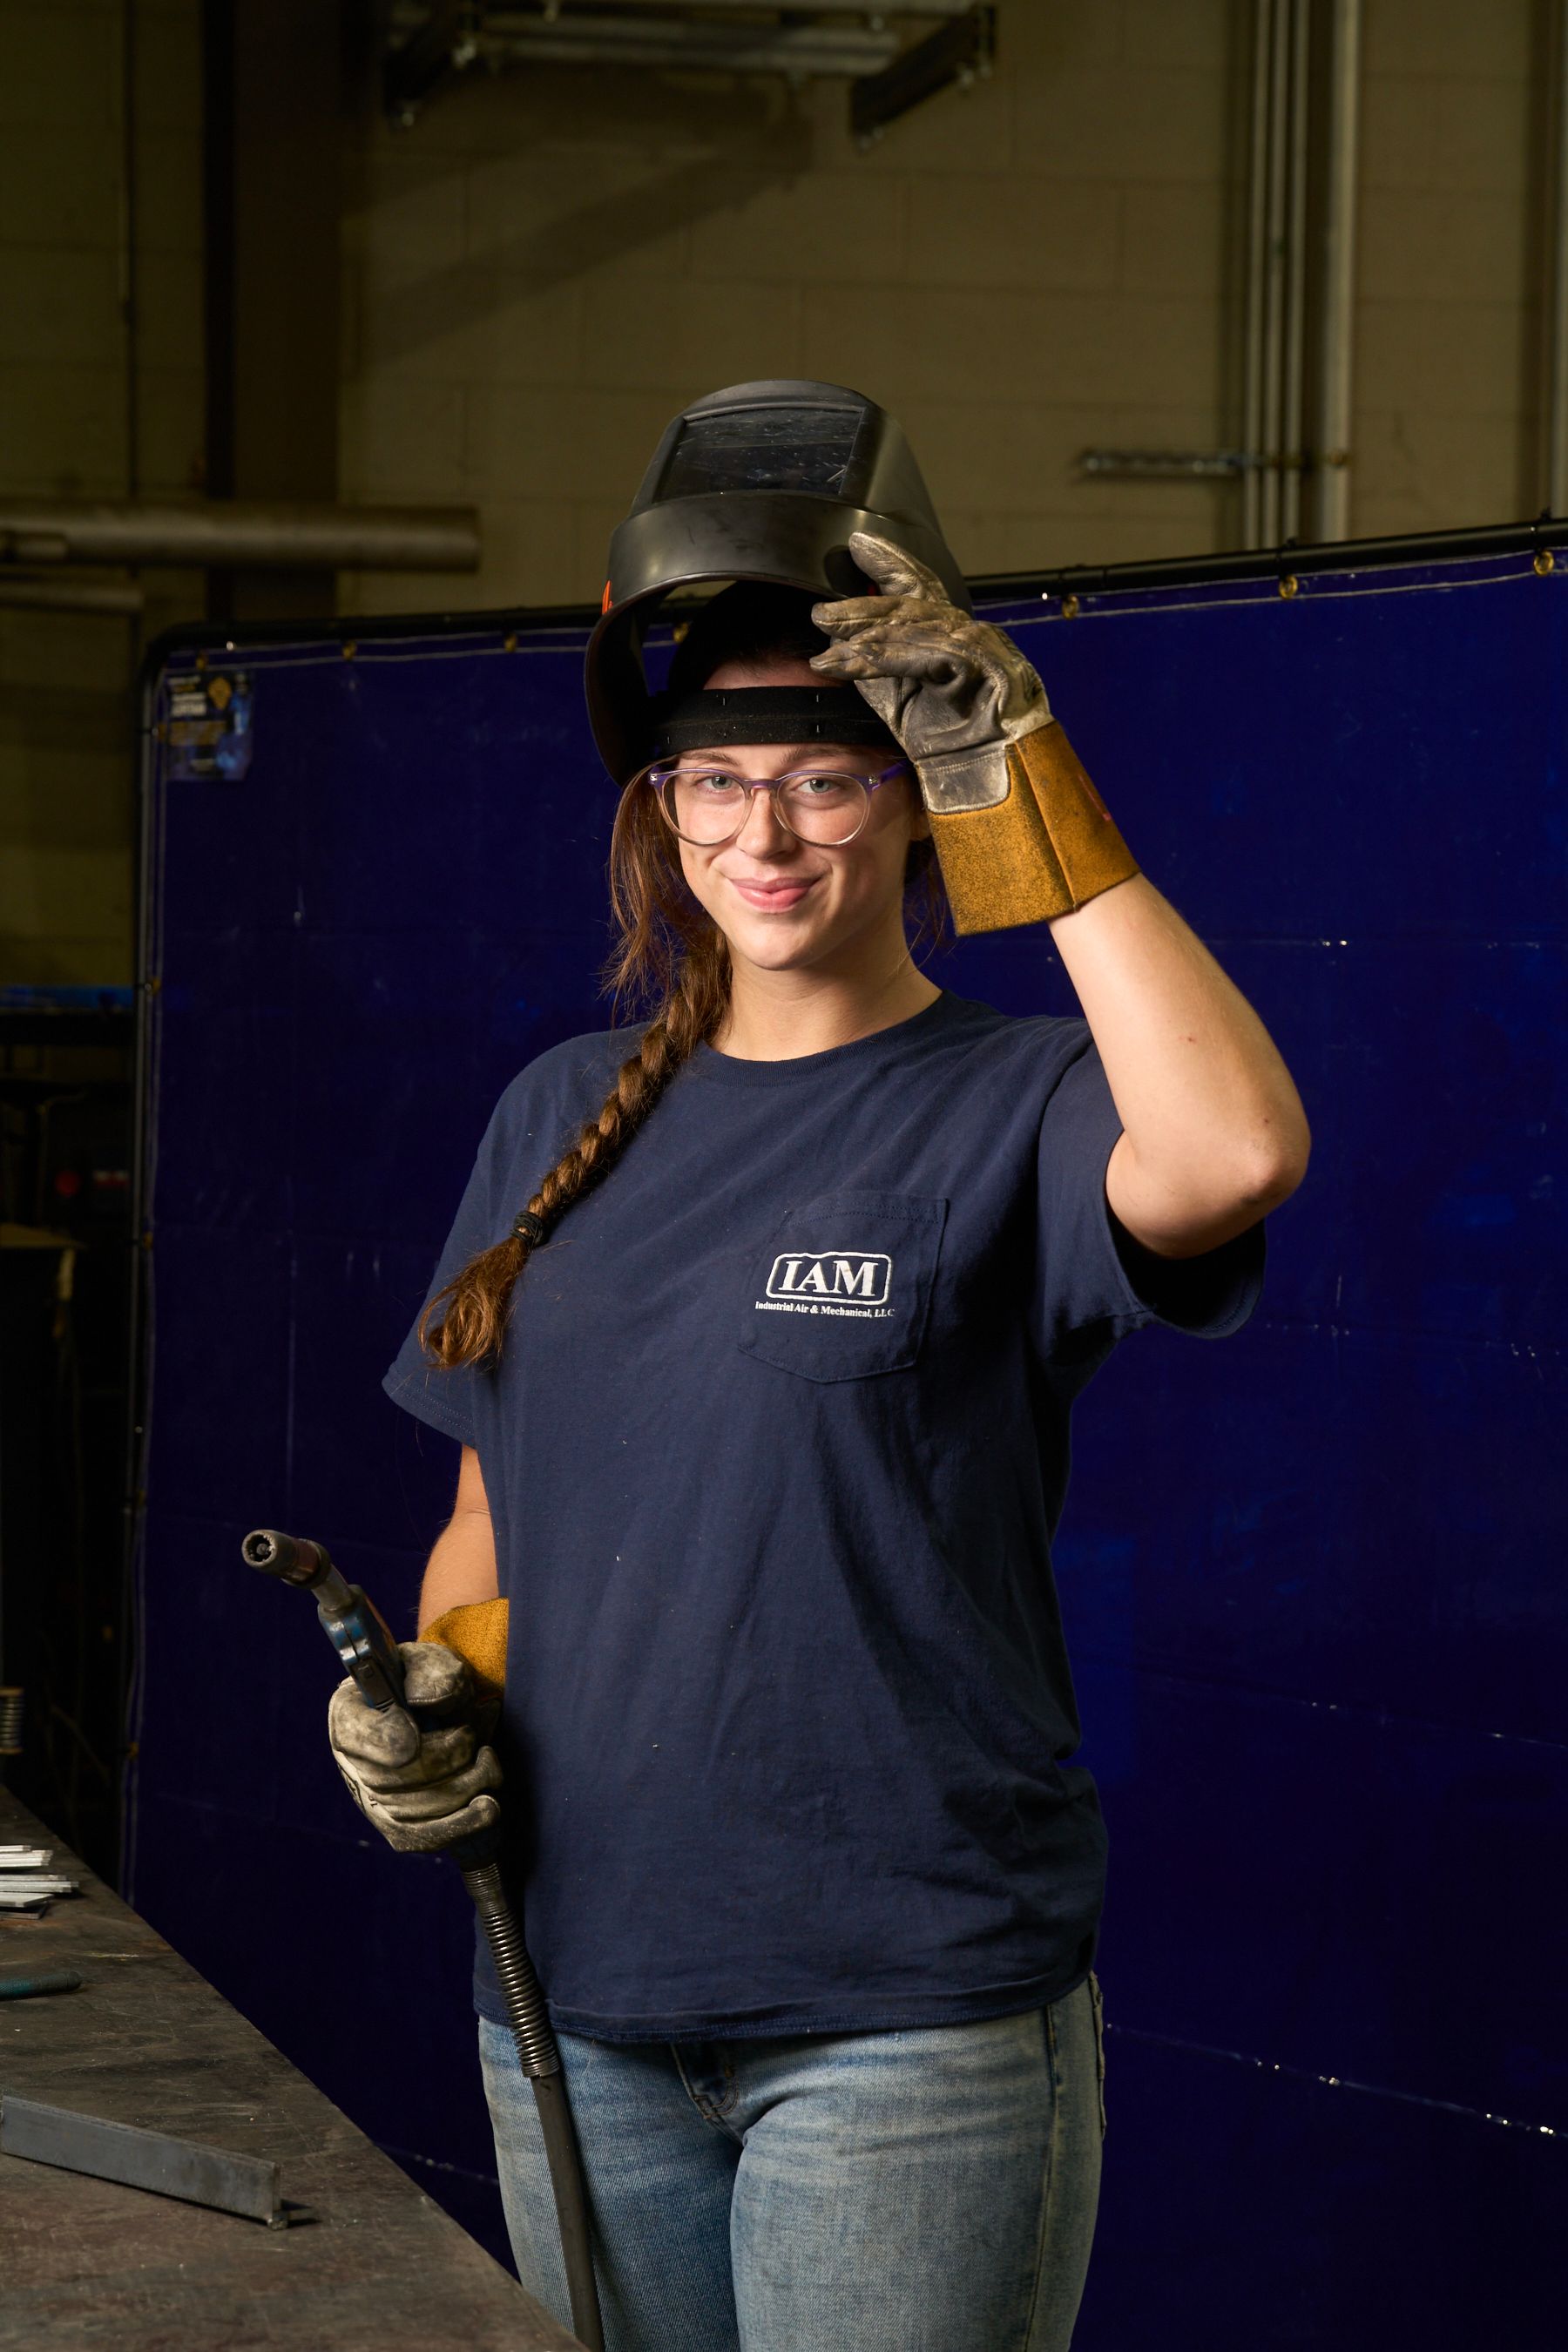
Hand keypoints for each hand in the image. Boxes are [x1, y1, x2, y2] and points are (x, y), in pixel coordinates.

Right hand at [327, 1640, 501, 1853]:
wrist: (439, 1712)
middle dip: (450, 1755)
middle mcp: (351, 1762)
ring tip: (488, 1760)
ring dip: (465, 1784)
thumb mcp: (433, 1661)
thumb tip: (427, 1705)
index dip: (389, 1737)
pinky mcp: (397, 1828)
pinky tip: (487, 1808)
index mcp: (349, 1711)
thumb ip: (432, 1674)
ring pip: (416, 1809)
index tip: (418, 1733)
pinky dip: (462, 1824)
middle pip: (395, 1778)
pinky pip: (424, 1838)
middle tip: (473, 1732)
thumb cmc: (430, 1683)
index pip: (357, 1734)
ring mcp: (371, 1800)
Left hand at [809, 530, 1052, 813]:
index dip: (891, 564)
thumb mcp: (903, 701)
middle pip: (911, 604)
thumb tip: (841, 646)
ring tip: (826, 639)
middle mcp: (969, 633)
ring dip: (864, 632)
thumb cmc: (956, 744)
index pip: (920, 589)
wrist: (998, 777)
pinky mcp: (984, 669)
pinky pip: (926, 655)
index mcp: (953, 636)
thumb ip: (878, 671)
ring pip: (914, 626)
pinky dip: (885, 656)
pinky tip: (851, 659)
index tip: (859, 547)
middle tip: (820, 612)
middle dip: (862, 606)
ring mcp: (980, 648)